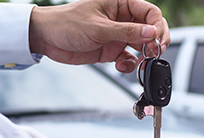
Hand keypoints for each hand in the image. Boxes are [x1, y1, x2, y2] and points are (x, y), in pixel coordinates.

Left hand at [28, 0, 169, 71]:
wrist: (46, 38)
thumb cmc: (66, 23)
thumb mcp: (98, 27)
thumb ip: (126, 31)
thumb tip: (151, 32)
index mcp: (120, 3)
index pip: (150, 12)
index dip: (157, 26)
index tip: (156, 39)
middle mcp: (122, 18)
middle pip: (150, 29)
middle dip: (155, 42)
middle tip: (153, 52)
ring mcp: (118, 34)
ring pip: (142, 45)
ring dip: (144, 55)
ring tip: (141, 61)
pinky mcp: (112, 49)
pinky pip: (130, 58)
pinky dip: (130, 64)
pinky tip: (122, 66)